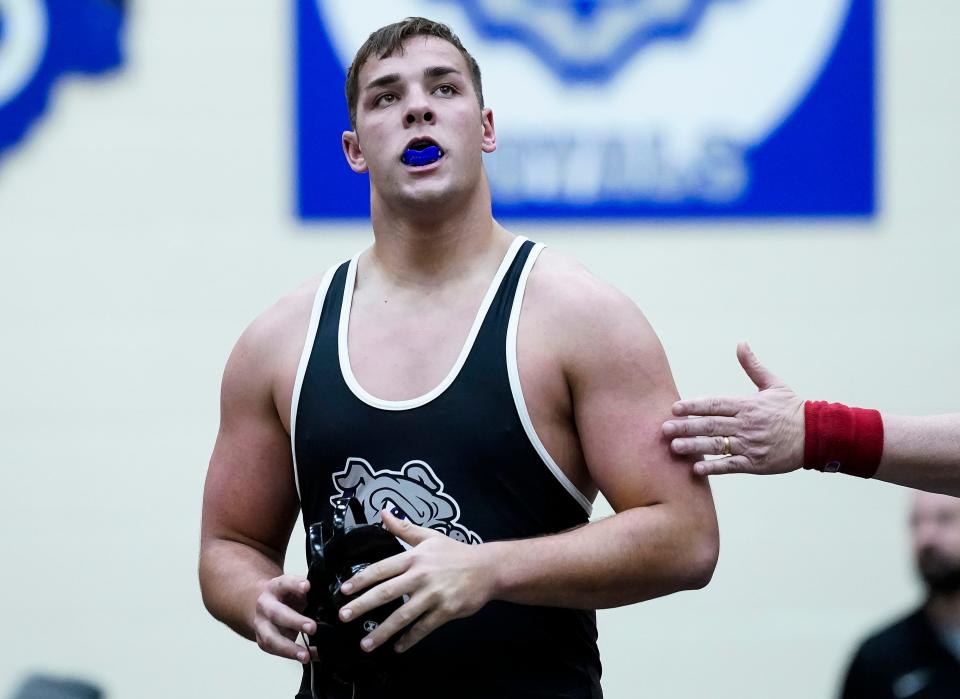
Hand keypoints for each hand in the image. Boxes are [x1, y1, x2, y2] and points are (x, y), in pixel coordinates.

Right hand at [252, 574, 317, 663]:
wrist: (265, 605)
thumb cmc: (288, 597)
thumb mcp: (297, 590)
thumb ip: (310, 594)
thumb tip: (335, 603)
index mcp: (276, 587)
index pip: (285, 583)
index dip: (295, 584)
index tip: (308, 586)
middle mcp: (265, 605)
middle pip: (277, 613)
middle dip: (295, 621)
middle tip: (312, 628)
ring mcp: (261, 624)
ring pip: (270, 637)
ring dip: (289, 647)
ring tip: (306, 655)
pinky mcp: (261, 639)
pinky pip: (273, 650)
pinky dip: (289, 655)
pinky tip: (304, 657)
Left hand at [337, 510, 495, 653]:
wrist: (487, 568)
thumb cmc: (455, 553)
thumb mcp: (429, 537)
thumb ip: (404, 528)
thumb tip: (383, 513)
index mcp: (414, 557)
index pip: (382, 569)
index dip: (361, 579)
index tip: (344, 590)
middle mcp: (421, 576)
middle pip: (386, 592)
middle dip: (363, 605)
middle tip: (343, 616)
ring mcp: (434, 595)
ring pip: (403, 615)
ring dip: (382, 631)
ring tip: (365, 644)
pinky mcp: (446, 611)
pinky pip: (423, 627)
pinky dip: (410, 638)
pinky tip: (398, 647)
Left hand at [662, 342, 804, 475]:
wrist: (817, 435)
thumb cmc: (791, 408)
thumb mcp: (773, 384)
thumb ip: (753, 366)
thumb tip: (741, 343)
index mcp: (748, 404)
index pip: (715, 404)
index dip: (694, 406)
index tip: (674, 407)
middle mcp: (747, 424)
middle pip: (711, 425)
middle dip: (686, 426)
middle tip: (663, 428)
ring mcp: (751, 444)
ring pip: (718, 445)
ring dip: (694, 446)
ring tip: (674, 447)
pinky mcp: (756, 463)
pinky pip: (731, 465)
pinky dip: (714, 467)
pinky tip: (697, 468)